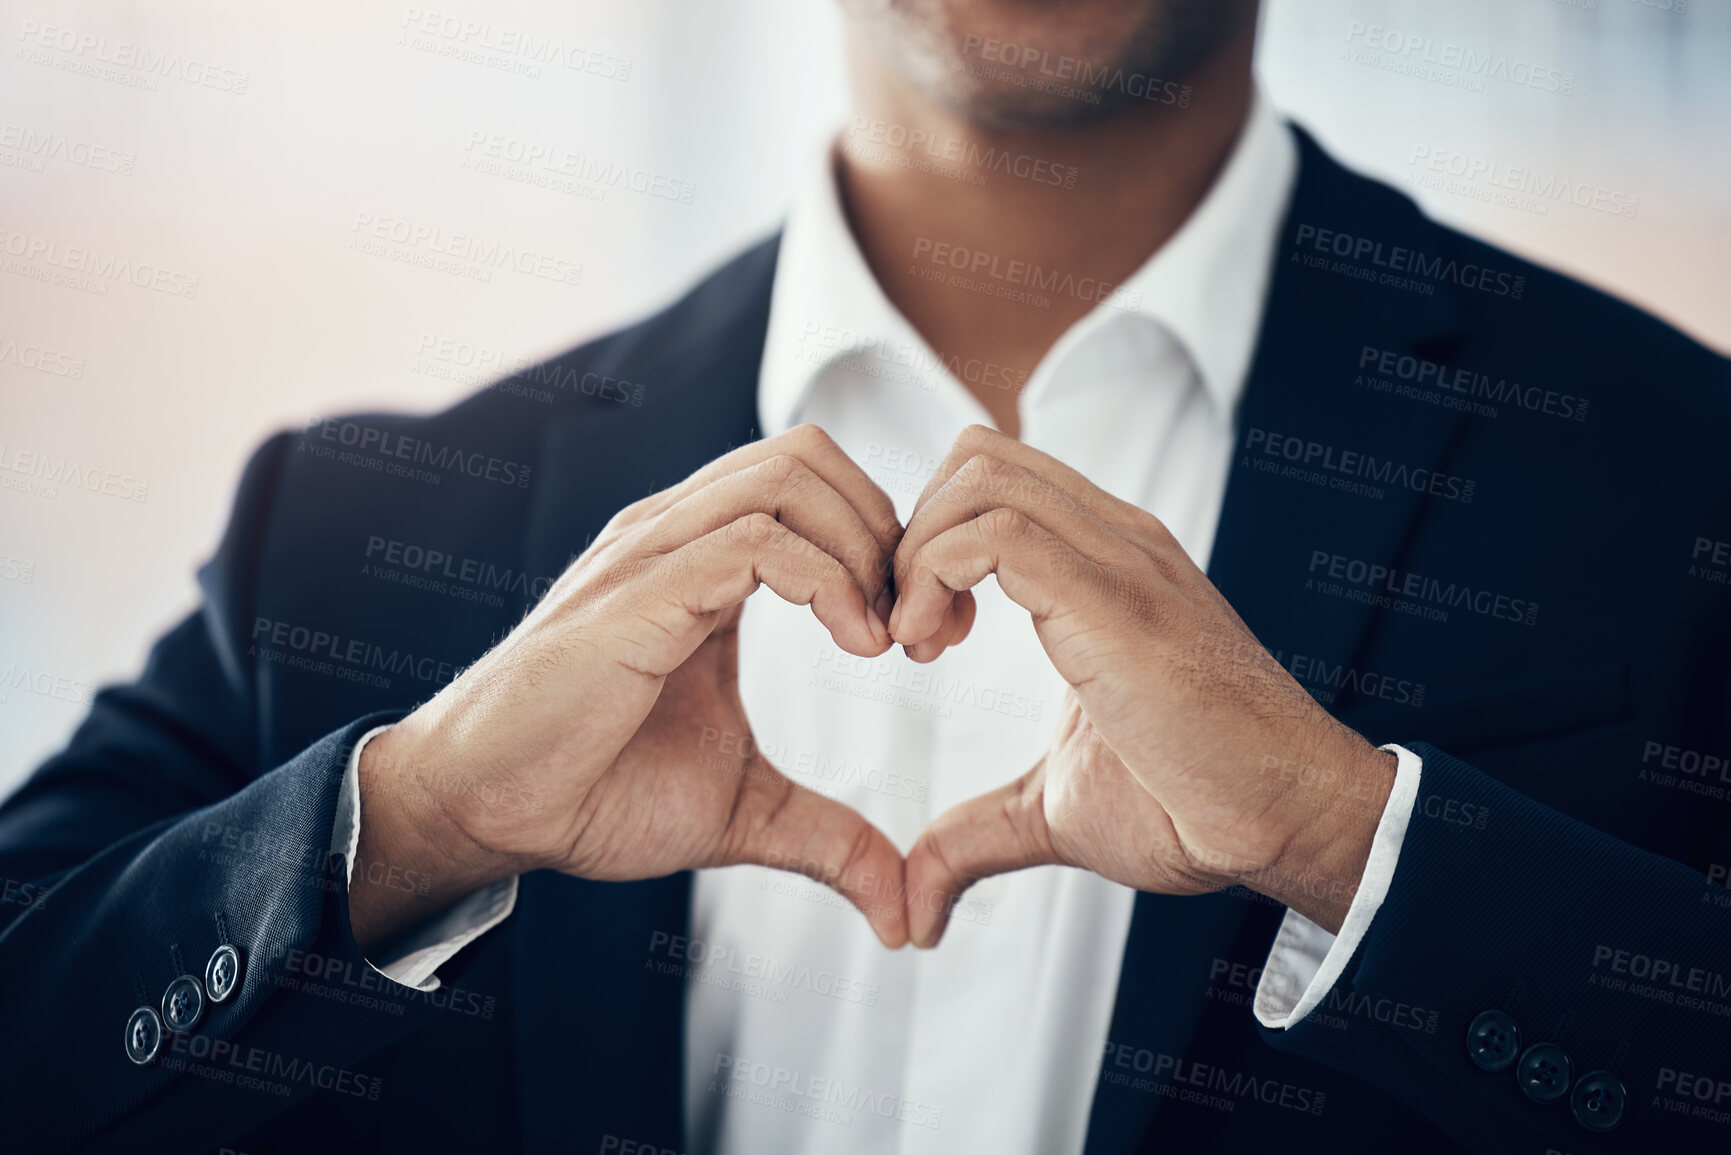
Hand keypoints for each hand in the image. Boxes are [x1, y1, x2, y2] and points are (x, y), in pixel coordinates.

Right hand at [350, 426, 911, 951]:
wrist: (486, 811)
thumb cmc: (595, 791)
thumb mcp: (743, 810)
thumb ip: (829, 835)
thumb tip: (903, 908)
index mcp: (700, 559)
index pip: (813, 481)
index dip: (889, 541)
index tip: (929, 634)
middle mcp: (676, 535)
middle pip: (809, 454)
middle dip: (889, 529)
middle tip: (922, 629)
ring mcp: (653, 554)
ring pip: (788, 477)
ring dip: (866, 549)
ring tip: (889, 641)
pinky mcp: (639, 595)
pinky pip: (756, 540)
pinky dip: (829, 580)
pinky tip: (856, 646)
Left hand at [890, 426, 1396, 945]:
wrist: (1289, 819)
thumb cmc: (1195, 808)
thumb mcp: (1055, 810)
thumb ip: (978, 834)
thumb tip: (916, 902)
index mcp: (1103, 565)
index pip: (993, 479)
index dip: (928, 541)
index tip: (917, 633)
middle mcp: (1112, 541)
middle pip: (975, 457)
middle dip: (909, 535)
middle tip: (908, 633)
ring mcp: (1118, 559)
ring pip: (979, 478)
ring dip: (916, 555)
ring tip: (918, 645)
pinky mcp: (1112, 599)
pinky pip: (993, 533)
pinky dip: (932, 577)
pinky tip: (934, 648)